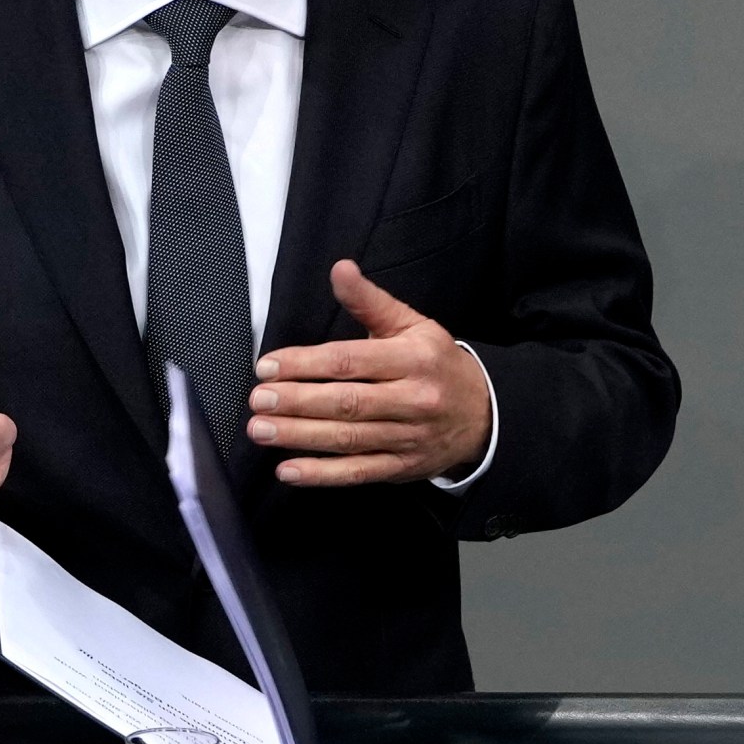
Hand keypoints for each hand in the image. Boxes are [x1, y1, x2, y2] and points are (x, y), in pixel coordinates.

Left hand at [248, 260, 491, 486]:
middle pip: (347, 402)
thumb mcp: (411, 324)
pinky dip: (322, 475)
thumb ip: (369, 300)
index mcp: (412, 359)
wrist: (484, 413)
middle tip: (258, 399)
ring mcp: (407, 438)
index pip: (350, 361)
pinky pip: (359, 473)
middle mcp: (412, 399)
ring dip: (300, 437)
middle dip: (297, 401)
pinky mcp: (402, 467)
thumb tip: (340, 269)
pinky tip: (289, 471)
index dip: (306, 364)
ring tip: (261, 430)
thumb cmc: (437, 364)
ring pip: (349, 439)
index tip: (269, 366)